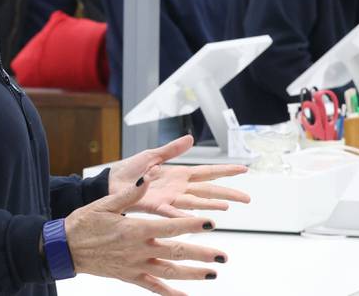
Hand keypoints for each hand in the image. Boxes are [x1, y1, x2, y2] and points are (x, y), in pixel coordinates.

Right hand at [65, 174, 224, 295]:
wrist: (66, 248)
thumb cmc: (84, 223)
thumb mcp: (105, 203)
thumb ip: (130, 195)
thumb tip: (148, 179)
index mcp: (134, 229)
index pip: (170, 226)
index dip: (192, 225)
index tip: (211, 222)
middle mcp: (138, 249)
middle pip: (176, 251)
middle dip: (202, 253)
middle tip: (223, 256)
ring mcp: (135, 266)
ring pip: (170, 272)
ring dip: (193, 273)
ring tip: (213, 273)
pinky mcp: (130, 277)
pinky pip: (154, 287)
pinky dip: (171, 294)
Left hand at [108, 135, 249, 217]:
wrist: (111, 183)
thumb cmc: (130, 170)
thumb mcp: (153, 155)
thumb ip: (172, 149)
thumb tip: (191, 138)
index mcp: (179, 174)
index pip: (208, 172)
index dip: (226, 171)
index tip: (244, 170)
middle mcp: (178, 188)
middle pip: (208, 189)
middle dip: (228, 193)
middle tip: (247, 198)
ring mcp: (169, 198)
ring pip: (196, 202)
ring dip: (211, 204)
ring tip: (227, 207)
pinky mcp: (156, 207)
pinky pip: (172, 212)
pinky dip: (184, 216)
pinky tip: (196, 220)